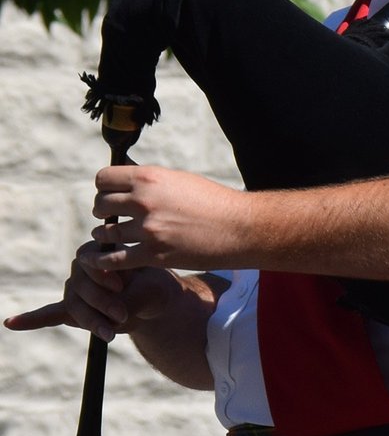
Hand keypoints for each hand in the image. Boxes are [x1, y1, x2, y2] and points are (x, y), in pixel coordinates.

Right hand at [5, 240, 192, 339]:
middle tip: (122, 314)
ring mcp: (75, 290)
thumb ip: (131, 294)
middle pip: (79, 287)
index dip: (101, 276)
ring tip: (110, 334)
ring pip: (74, 306)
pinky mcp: (73, 310)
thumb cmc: (154, 285)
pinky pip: (48, 314)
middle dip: (101, 303)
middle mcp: (81, 269)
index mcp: (98, 252)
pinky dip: (30, 319)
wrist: (154, 300)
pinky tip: (12, 323)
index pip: (88, 262)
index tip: (121, 286)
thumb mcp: (150, 286)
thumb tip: (120, 308)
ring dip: (92, 320)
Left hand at [85, 166, 250, 271]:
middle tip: (112, 217)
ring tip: (111, 237)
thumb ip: (151, 181)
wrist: (241, 228)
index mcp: (151, 178)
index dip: (104, 187)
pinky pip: (113, 260)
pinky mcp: (153, 255)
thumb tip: (125, 174)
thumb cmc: (215, 202)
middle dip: (104, 211)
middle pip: (100, 205)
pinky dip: (103, 260)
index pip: (104, 179)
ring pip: (105, 232)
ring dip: (105, 235)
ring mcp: (148, 229)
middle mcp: (145, 201)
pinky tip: (102, 259)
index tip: (110, 195)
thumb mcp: (181, 180)